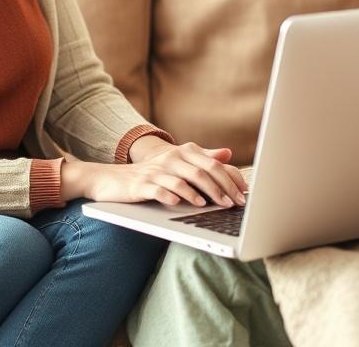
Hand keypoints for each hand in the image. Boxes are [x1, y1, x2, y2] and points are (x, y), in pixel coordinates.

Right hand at [133, 140, 247, 207]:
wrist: (116, 179)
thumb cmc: (153, 174)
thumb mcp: (179, 163)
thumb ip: (203, 158)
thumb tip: (228, 153)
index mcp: (183, 152)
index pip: (213, 163)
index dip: (230, 178)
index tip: (243, 193)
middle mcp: (171, 158)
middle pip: (201, 172)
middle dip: (221, 189)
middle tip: (233, 204)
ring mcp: (156, 171)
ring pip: (183, 181)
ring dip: (201, 194)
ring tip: (214, 205)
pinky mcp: (141, 184)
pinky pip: (159, 190)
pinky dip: (172, 197)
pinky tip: (181, 205)